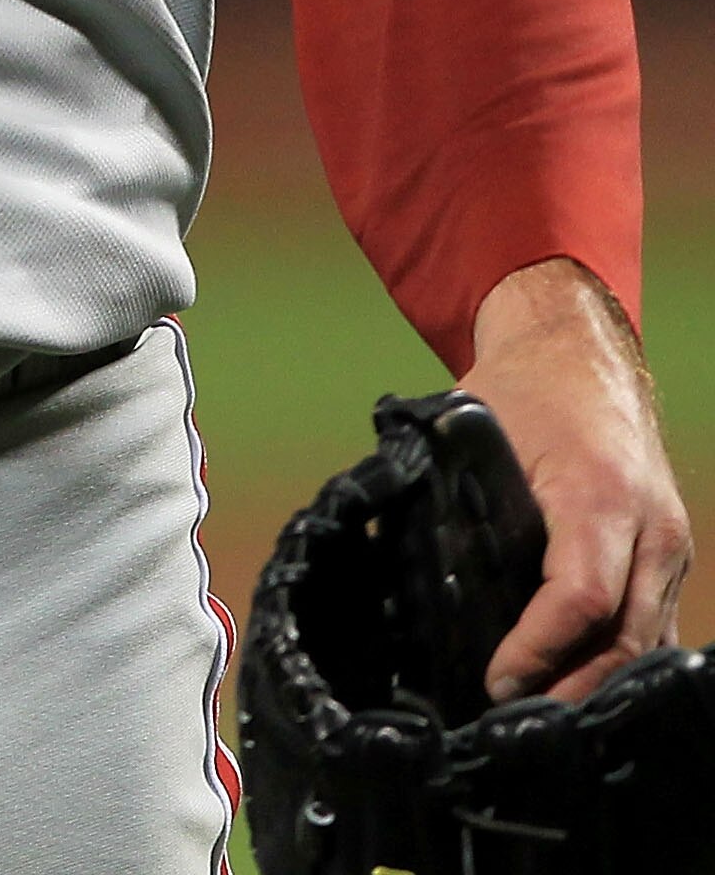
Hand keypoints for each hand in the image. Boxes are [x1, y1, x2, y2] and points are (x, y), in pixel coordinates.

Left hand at [464, 256, 692, 704]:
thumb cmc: (524, 388)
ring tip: (536, 716)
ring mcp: (669, 544)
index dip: (539, 652)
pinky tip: (575, 684)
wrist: (581, 351)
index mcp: (599, 492)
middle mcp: (650, 526)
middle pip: (626, 639)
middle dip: (570, 690)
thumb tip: (398, 564)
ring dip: (597, 686)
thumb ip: (451, 499)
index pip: (582, 598)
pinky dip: (619, 662)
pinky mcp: (671, 556)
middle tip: (511, 719)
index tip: (496, 681)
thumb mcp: (475, 430)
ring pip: (647, 643)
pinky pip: (655, 626)